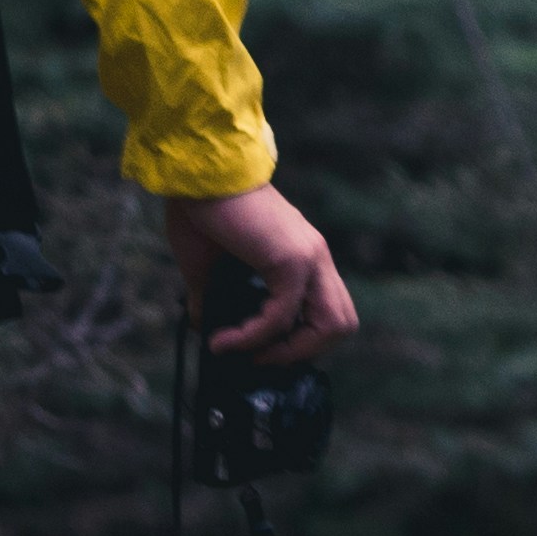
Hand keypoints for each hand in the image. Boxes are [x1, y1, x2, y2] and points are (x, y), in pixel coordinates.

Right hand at [163, 181, 356, 369]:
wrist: (195, 176)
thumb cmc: (200, 211)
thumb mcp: (208, 266)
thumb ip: (213, 298)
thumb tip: (204, 327)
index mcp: (303, 255)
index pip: (328, 311)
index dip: (301, 340)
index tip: (260, 351)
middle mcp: (315, 256)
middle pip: (341, 323)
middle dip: (303, 351)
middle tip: (262, 359)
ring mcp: (308, 256)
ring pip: (329, 324)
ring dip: (290, 351)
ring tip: (250, 356)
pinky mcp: (290, 259)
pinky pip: (281, 316)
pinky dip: (253, 337)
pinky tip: (226, 341)